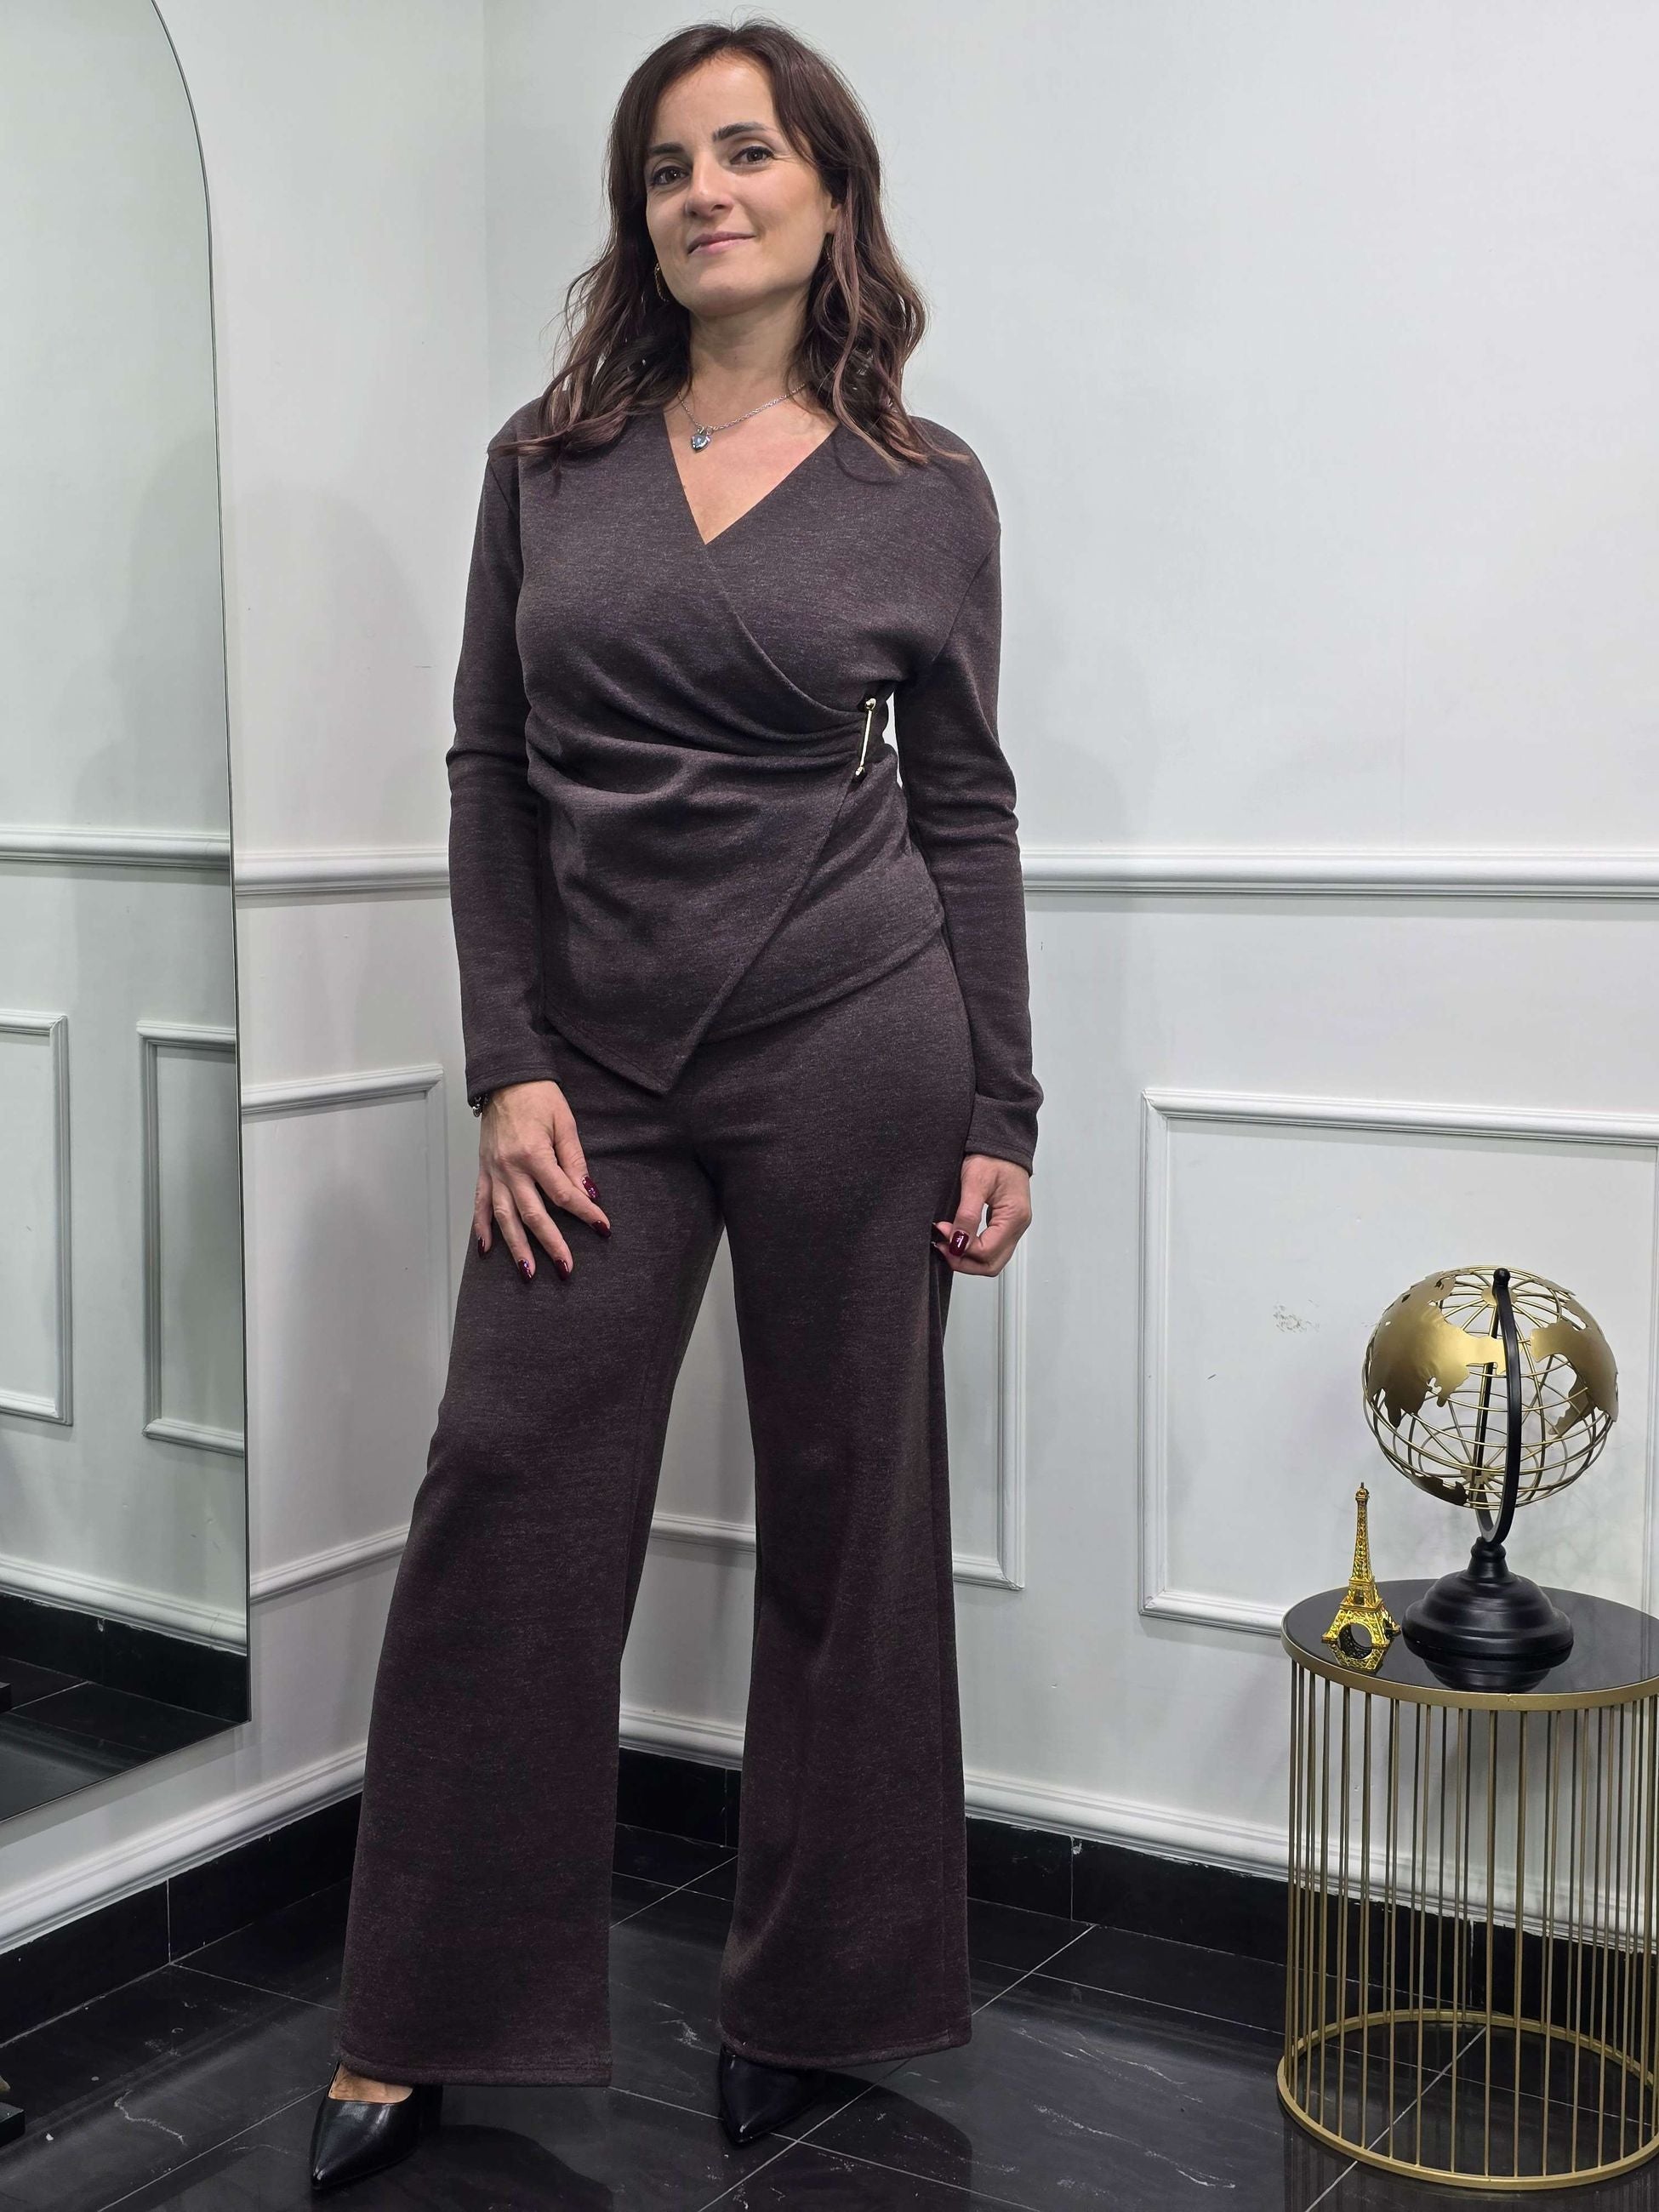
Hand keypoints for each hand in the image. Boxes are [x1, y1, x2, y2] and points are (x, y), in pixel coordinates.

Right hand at [472, 1079, 609, 1277]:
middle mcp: (510, 1167)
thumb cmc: (538, 1096)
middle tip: (567, 1268)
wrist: (505, 1078)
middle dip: (551, 1244)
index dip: (586, 1212)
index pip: (563, 1194)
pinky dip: (481, 1228)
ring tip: (527, 1272)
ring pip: (504, 1217)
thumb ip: (575, 1160)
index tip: (603, 1227)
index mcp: (534, 1154)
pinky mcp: (483, 1170)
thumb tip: (587, 1193)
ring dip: (516, 1247)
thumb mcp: (565, 1123)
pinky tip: (486, 1249)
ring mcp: (493, 1171)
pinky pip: (479, 1203)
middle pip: (533, 1214)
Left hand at [932, 1154, 1031, 1276]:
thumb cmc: (991, 1157)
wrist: (1001, 1143)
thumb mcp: (975, 1182)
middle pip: (992, 1264)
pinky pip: (992, 1247)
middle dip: (964, 1262)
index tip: (941, 1233)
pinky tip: (958, 1239)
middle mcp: (1018, 1226)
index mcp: (1014, 1217)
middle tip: (942, 1249)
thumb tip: (958, 1244)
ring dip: (968, 1258)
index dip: (961, 1249)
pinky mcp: (1006, 1224)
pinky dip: (973, 1250)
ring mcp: (1014, 1227)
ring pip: (992, 1260)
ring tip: (947, 1245)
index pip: (987, 1251)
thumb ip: (967, 1215)